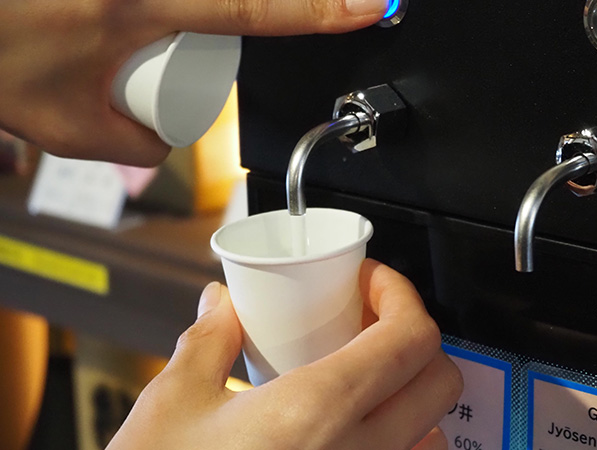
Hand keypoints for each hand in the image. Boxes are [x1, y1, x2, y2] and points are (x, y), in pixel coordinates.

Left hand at [0, 0, 388, 165]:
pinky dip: (172, 24)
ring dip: (187, 33)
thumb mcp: (71, 130)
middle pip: (227, 3)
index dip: (323, 10)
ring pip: (201, 6)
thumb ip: (140, 149)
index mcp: (142, 5)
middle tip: (144, 65)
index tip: (371, 5)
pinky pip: (178, 6)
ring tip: (111, 50)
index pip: (258, 7)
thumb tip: (168, 142)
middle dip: (222, 36)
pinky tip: (129, 39)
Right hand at [107, 259, 462, 448]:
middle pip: (440, 380)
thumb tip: (222, 303)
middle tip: (367, 320)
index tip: (369, 282)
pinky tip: (358, 428)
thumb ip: (208, 340)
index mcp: (316, 413)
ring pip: (435, 431)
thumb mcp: (173, 403)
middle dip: (414, 336)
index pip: (409, 338)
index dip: (401, 294)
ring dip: (414, 391)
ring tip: (367, 373)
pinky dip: (404, 439)